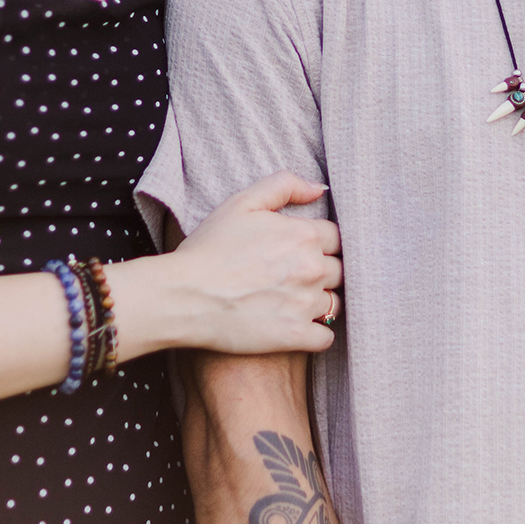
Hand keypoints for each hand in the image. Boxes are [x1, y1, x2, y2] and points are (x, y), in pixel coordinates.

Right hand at [168, 173, 342, 353]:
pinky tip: (298, 328)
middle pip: (340, 270)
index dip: (320, 244)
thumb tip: (319, 189)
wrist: (184, 295)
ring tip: (296, 302)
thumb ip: (284, 186)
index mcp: (304, 234)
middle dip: (323, 272)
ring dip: (321, 302)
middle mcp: (312, 268)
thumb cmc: (209, 248)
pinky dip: (316, 334)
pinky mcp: (295, 335)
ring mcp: (306, 304)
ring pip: (335, 304)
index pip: (337, 237)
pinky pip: (325, 337)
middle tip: (297, 278)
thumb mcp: (242, 203)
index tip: (301, 252)